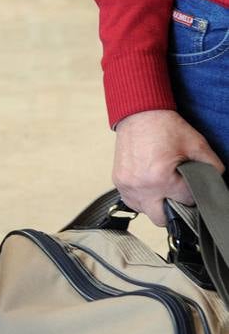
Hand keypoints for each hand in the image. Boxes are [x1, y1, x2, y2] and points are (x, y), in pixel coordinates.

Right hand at [113, 109, 223, 224]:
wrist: (139, 114)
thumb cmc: (165, 128)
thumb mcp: (198, 145)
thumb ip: (212, 168)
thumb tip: (215, 184)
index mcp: (161, 178)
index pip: (185, 201)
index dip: (192, 194)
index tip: (190, 184)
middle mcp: (141, 186)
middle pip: (162, 218)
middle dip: (173, 208)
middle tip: (176, 193)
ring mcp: (127, 186)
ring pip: (146, 212)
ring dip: (155, 204)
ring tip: (161, 186)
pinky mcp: (118, 182)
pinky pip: (132, 202)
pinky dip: (142, 198)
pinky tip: (149, 185)